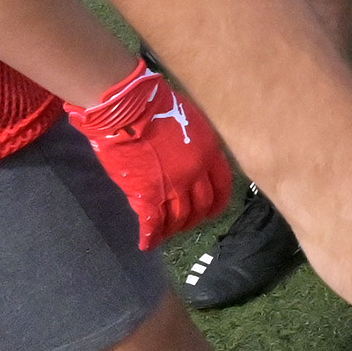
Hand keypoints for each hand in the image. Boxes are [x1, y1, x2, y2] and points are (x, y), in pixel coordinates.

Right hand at [64, 62, 236, 247]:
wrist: (129, 108)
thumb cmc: (157, 105)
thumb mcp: (190, 120)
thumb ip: (194, 143)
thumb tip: (191, 155)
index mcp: (210, 153)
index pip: (222, 186)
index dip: (218, 202)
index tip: (212, 211)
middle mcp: (196, 173)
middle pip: (201, 206)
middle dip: (195, 219)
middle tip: (185, 224)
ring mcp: (173, 186)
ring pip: (179, 217)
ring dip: (173, 229)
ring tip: (166, 234)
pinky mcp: (147, 194)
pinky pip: (152, 222)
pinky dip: (150, 236)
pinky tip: (147, 244)